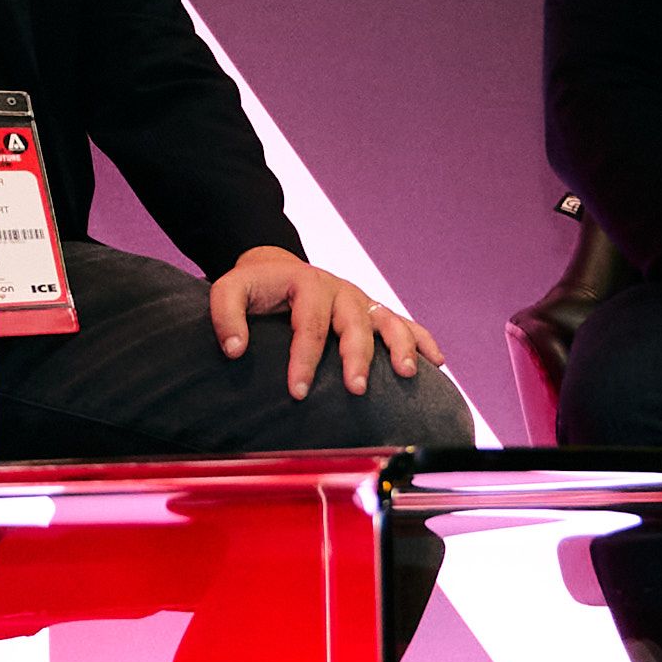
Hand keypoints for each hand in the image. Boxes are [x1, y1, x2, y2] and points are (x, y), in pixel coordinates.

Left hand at [210, 245, 441, 401]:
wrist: (276, 269)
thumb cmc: (255, 288)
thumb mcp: (230, 290)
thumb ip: (226, 316)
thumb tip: (235, 350)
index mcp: (306, 284)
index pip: (309, 324)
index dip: (304, 359)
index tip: (298, 392)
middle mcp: (339, 290)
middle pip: (354, 324)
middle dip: (356, 358)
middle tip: (356, 390)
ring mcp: (360, 300)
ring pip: (387, 321)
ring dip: (400, 346)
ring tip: (406, 374)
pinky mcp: (373, 311)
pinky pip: (404, 323)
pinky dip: (421, 340)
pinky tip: (435, 362)